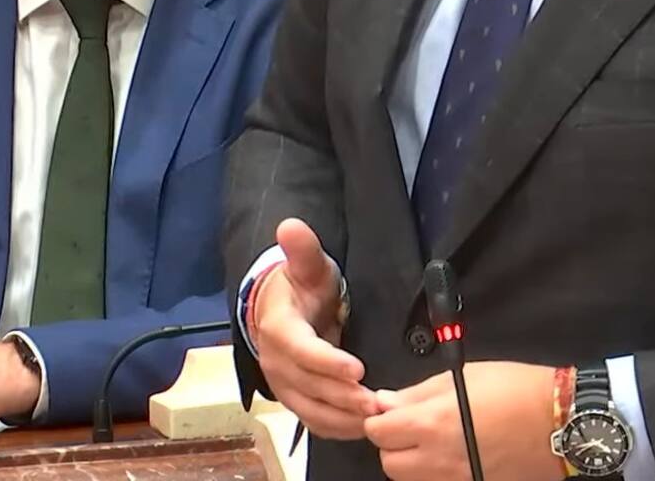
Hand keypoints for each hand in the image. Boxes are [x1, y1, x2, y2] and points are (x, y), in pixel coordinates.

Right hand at [252, 218, 379, 439]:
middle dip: (344, 397)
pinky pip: (314, 421)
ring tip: (375, 417)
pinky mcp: (293, 399)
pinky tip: (363, 427)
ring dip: (343, 418)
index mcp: (279, 327)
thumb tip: (290, 225)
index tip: (357, 369)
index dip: (327, 362)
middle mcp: (276, 360)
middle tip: (378, 402)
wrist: (280, 307)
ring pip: (312, 410)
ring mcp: (283, 384)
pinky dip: (337, 428)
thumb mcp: (306, 262)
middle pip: (310, 386)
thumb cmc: (300, 284)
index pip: (301, 350)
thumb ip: (302, 248)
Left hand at [364, 361, 559, 480]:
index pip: (379, 432)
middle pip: (389, 463)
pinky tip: (451, 454)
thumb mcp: (460, 377)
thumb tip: (385, 401)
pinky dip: (434, 474)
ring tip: (431, 439)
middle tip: (409, 424)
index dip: (379, 417)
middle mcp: (439, 461)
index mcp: (432, 424)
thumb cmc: (511, 388)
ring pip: (410, 480)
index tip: (389, 408)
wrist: (557, 420)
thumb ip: (417, 393)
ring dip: (411, 461)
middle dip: (392, 443)